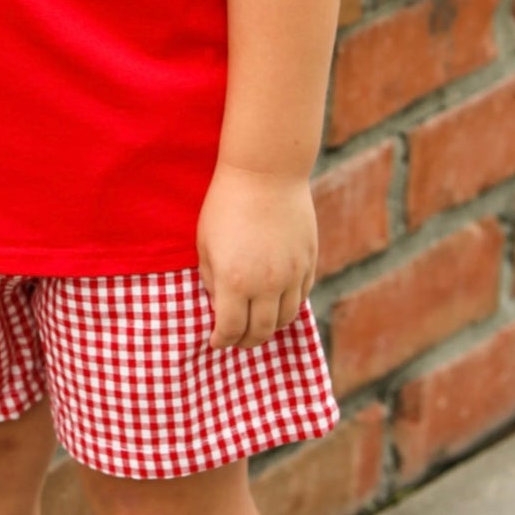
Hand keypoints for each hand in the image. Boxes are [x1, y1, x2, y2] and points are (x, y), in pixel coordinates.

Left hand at [195, 163, 317, 350]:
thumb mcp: (205, 243)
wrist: (265, 173)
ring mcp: (292, 274)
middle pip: (261, 331)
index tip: (215, 342)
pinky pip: (301, 297)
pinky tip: (276, 304)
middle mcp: (267, 285)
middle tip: (236, 340)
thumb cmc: (225, 205)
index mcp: (235, 281)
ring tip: (257, 326)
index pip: (230, 329)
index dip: (221, 341)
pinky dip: (288, 307)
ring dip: (270, 328)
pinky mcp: (308, 262)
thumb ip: (211, 280)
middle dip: (246, 341)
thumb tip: (219, 305)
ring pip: (285, 319)